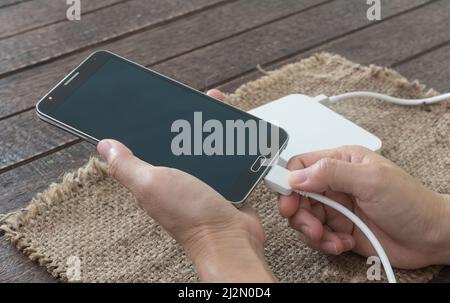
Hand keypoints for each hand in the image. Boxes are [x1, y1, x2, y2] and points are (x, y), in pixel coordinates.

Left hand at [97, 89, 274, 281]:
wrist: (231, 236)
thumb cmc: (191, 214)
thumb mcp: (151, 184)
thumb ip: (127, 166)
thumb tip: (104, 146)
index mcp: (153, 178)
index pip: (142, 146)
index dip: (143, 125)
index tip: (148, 102)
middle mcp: (174, 178)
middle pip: (175, 140)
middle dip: (181, 118)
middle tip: (189, 98)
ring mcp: (199, 178)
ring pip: (201, 143)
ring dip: (207, 124)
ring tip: (213, 103)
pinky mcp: (221, 180)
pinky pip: (222, 154)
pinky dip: (227, 139)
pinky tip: (233, 126)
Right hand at [279, 146, 449, 268]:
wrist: (431, 237)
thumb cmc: (411, 202)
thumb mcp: (372, 180)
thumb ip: (332, 173)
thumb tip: (297, 176)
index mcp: (341, 162)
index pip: (301, 165)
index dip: (287, 182)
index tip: (286, 199)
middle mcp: (335, 183)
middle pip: (297, 195)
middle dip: (299, 213)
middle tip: (311, 226)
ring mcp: (336, 207)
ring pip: (304, 217)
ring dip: (313, 232)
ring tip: (330, 239)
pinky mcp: (339, 228)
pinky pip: (317, 236)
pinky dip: (325, 243)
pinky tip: (343, 244)